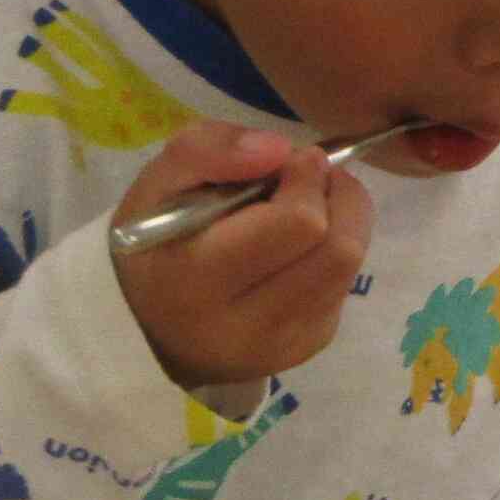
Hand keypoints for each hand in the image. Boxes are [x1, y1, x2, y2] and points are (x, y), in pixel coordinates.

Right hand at [108, 123, 373, 390]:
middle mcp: (243, 326)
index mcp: (196, 280)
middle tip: (309, 177)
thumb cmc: (155, 243)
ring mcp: (279, 347)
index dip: (306, 178)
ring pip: (349, 269)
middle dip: (337, 198)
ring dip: (344, 222)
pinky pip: (342, 290)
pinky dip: (332, 255)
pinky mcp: (303, 350)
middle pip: (337, 249)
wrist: (150, 324)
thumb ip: (208, 151)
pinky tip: (298, 248)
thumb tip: (279, 149)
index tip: (288, 160)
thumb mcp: (157, 184)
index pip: (297, 224)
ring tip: (309, 204)